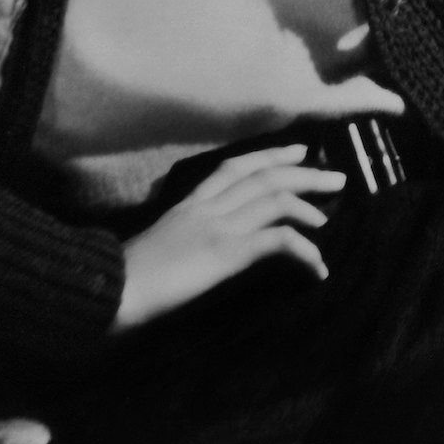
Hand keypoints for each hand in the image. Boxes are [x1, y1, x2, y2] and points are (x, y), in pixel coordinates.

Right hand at [112, 145, 344, 332]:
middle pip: (264, 176)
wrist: (108, 291)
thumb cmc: (123, 279)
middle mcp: (206, 207)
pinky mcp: (226, 252)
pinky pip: (278, 242)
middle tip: (336, 177)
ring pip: (275, 199)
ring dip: (309, 205)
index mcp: (188, 204)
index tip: (297, 152)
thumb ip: (184, 237)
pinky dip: (304, 251)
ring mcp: (218, 226)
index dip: (269, 156)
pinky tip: (317, 267)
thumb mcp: (159, 246)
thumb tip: (206, 247)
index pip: (233, 167)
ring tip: (329, 217)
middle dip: (303, 173)